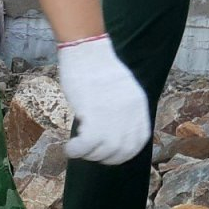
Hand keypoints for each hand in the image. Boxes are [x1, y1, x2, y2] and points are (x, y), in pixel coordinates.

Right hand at [57, 35, 150, 164]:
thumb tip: (113, 127)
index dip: (125, 152)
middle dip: (105, 158)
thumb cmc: (98, 66)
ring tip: (77, 148)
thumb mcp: (122, 88)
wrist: (87, 50)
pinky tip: (69, 148)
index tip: (110, 153)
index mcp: (138, 105)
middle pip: (122, 151)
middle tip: (91, 153)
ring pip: (104, 152)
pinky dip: (77, 151)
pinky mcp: (94, 116)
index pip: (139, 140)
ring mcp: (113, 117)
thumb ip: (122, 108)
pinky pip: (86, 146)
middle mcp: (130, 114)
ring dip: (89, 155)